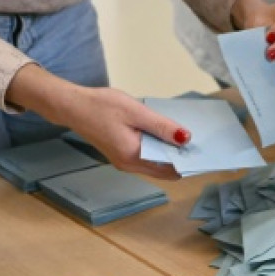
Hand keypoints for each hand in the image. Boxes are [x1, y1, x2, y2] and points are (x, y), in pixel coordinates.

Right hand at [55, 86, 192, 180]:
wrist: (72, 106)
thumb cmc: (101, 106)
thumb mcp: (137, 112)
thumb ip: (162, 127)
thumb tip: (186, 138)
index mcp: (134, 156)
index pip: (169, 169)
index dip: (187, 161)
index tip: (202, 151)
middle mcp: (129, 164)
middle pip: (163, 169)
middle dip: (180, 157)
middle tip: (196, 141)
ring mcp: (123, 161)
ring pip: (154, 163)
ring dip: (168, 152)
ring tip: (183, 135)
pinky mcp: (120, 154)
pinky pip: (145, 156)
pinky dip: (157, 148)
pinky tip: (164, 133)